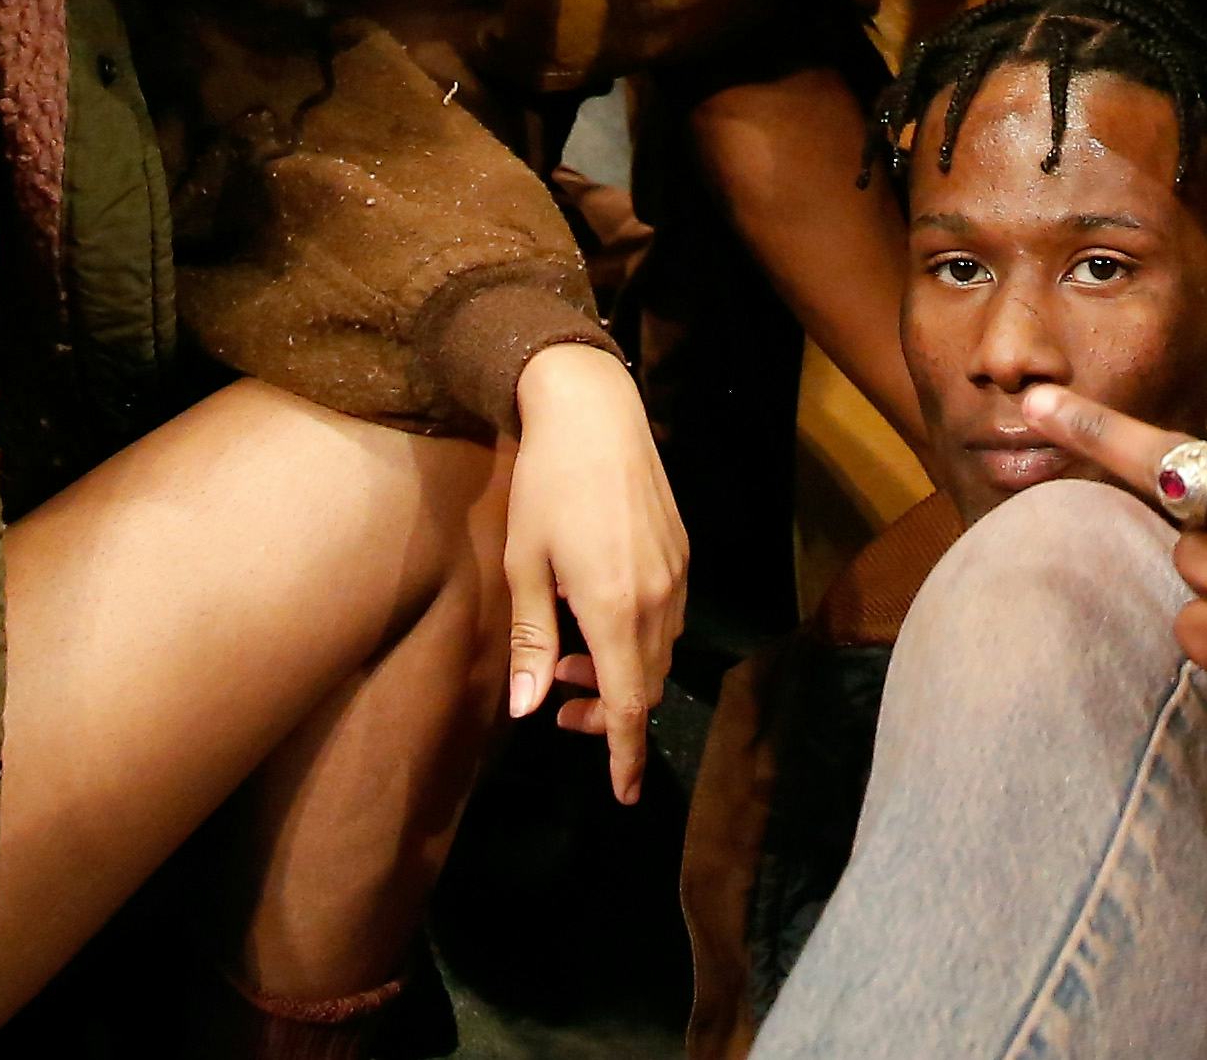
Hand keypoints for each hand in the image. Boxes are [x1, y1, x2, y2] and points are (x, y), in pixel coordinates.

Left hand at [501, 341, 688, 803]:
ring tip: (573, 657)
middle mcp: (658, 599)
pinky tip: (602, 616)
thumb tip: (527, 707)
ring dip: (624, 673)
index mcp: (615, 609)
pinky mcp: (683, 552)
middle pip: (647, 685)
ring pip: (661, 653)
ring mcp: (677, 574)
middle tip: (561, 705)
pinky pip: (670, 618)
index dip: (626, 755)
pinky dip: (640, 639)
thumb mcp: (523, 565)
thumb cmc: (546, 486)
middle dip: (611, 713)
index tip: (625, 794)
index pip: (629, 705)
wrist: (594, 413)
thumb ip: (530, 641)